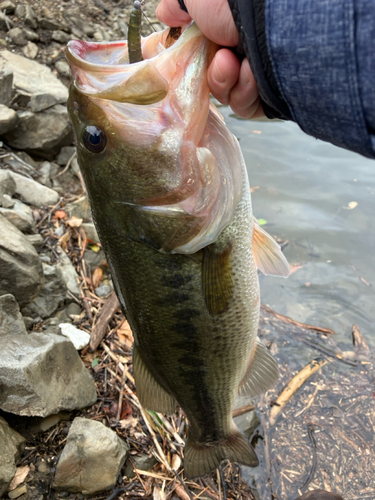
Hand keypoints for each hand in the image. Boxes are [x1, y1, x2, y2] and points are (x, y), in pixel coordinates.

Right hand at [156, 0, 264, 118]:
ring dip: (225, 79)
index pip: (206, 54)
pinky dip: (243, 91)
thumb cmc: (236, 3)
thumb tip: (164, 13)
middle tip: (221, 57)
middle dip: (212, 71)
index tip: (191, 55)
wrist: (275, 21)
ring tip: (235, 62)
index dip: (196, 58)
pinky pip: (244, 106)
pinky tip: (250, 72)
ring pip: (227, 95)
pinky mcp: (271, 95)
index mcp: (231, 29)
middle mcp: (245, 51)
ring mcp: (259, 74)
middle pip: (214, 77)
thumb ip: (177, 5)